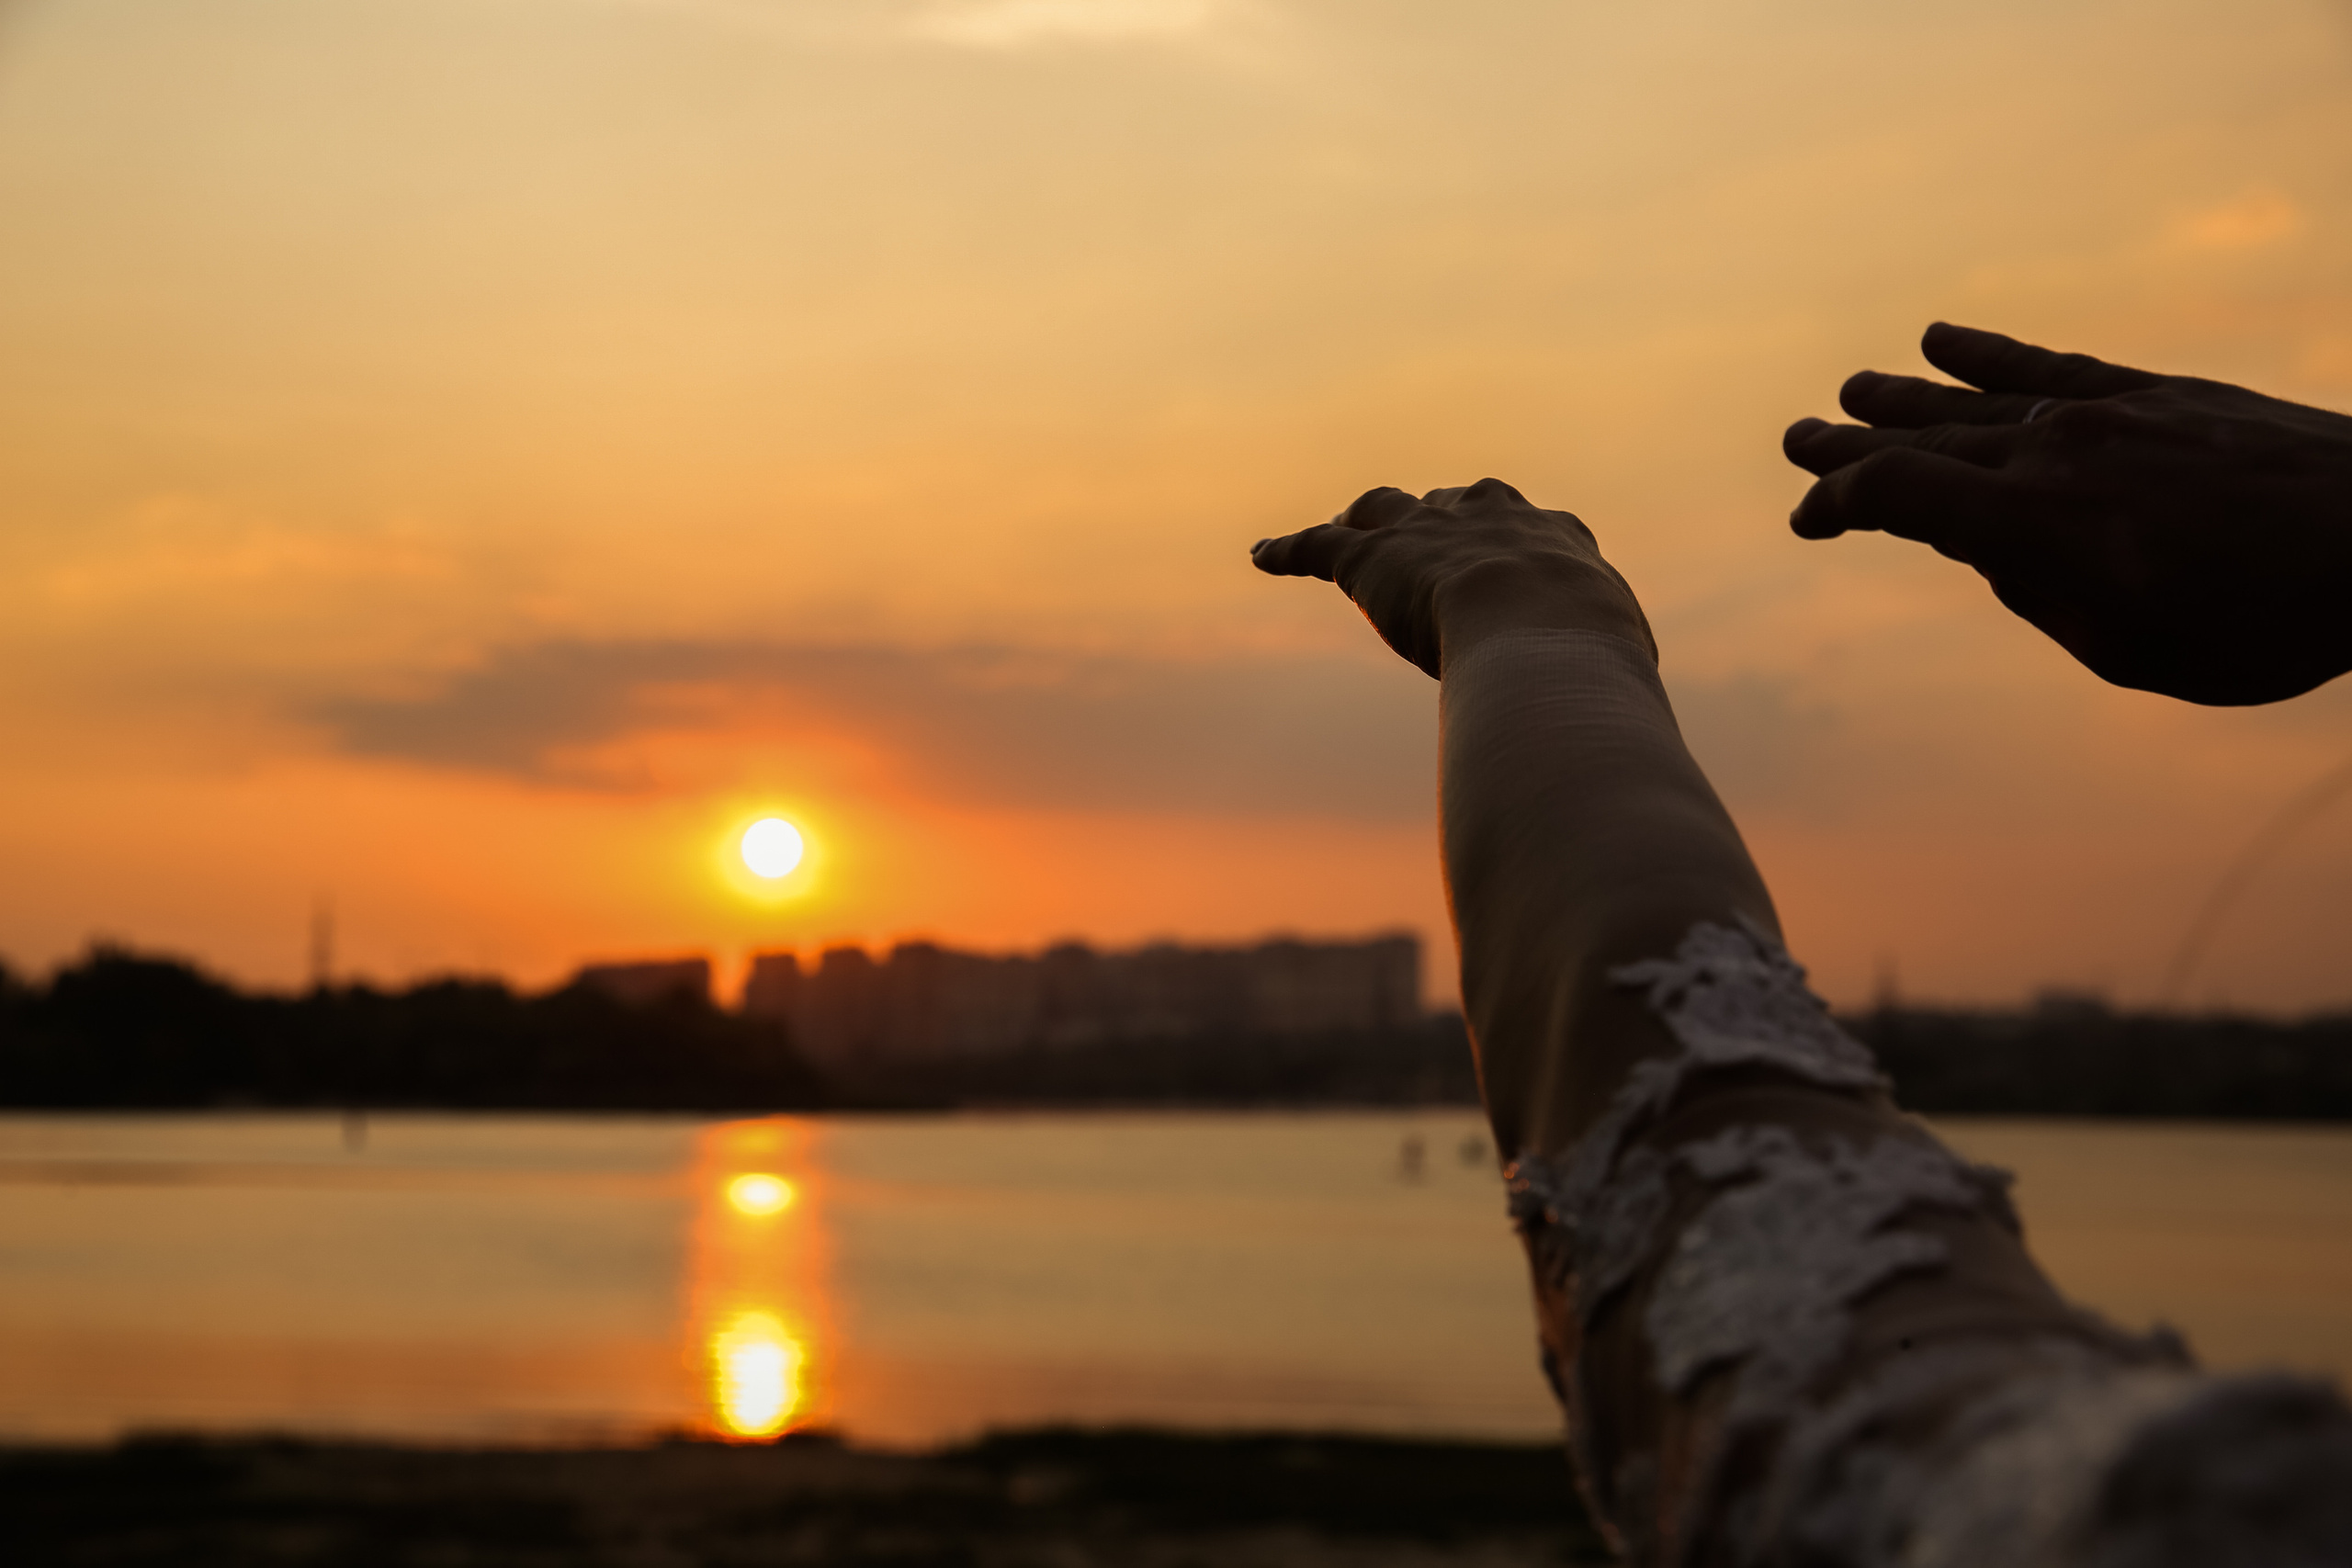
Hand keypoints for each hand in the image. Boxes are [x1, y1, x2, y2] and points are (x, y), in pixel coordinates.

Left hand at [1250, 479, 1654, 678]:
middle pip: (1452, 505)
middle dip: (1438, 519)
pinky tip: (1263, 555)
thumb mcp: (1620, 663)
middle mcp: (1488, 516)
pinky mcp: (1370, 555)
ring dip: (1365, 521)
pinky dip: (1288, 550)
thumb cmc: (1593, 661)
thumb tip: (1622, 726)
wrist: (1542, 633)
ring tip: (1346, 532)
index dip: (1510, 543)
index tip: (1506, 559)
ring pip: (1384, 509)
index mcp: (1554, 536)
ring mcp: (1428, 530)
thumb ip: (1610, 677)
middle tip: (1423, 537)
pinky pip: (1319, 546)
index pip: (1527, 526)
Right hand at [1784, 323, 2351, 705]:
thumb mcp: (2129, 647)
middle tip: (1795, 441)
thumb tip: (1992, 551)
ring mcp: (2103, 412)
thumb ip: (2040, 595)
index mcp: (2032, 523)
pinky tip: (1943, 338)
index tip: (1805, 521)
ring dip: (1903, 397)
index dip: (1838, 504)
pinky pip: (2048, 365)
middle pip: (1922, 440)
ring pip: (1974, 398)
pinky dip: (1987, 353)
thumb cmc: (2261, 621)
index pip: (1898, 496)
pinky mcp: (2155, 391)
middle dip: (1849, 445)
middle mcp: (2052, 452)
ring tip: (1852, 390)